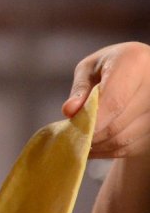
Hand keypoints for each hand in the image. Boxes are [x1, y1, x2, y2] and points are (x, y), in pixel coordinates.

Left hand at [62, 42, 149, 158]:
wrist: (144, 70)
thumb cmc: (110, 67)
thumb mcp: (90, 69)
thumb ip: (80, 89)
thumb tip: (69, 111)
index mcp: (134, 62)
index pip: (114, 101)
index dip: (92, 121)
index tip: (73, 132)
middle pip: (118, 124)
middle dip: (91, 136)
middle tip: (72, 139)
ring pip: (125, 139)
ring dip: (99, 146)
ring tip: (81, 142)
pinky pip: (132, 147)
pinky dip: (111, 151)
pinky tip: (97, 146)